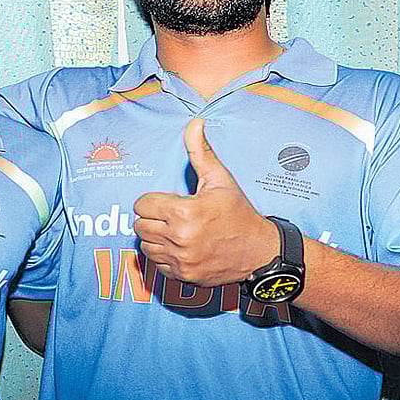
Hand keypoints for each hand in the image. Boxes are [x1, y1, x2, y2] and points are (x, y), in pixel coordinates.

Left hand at [133, 118, 277, 285]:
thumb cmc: (238, 212)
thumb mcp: (220, 179)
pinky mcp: (182, 276)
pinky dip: (164, 256)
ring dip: (155, 237)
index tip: (169, 201)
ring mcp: (180, 260)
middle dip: (152, 217)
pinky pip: (156, 264)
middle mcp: (178, 238)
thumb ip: (201, 152)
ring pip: (145, 245)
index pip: (142, 204)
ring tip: (175, 230)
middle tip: (171, 215)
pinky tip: (180, 247)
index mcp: (184, 212)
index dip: (153, 200)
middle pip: (140, 225)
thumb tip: (195, 122)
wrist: (259, 251)